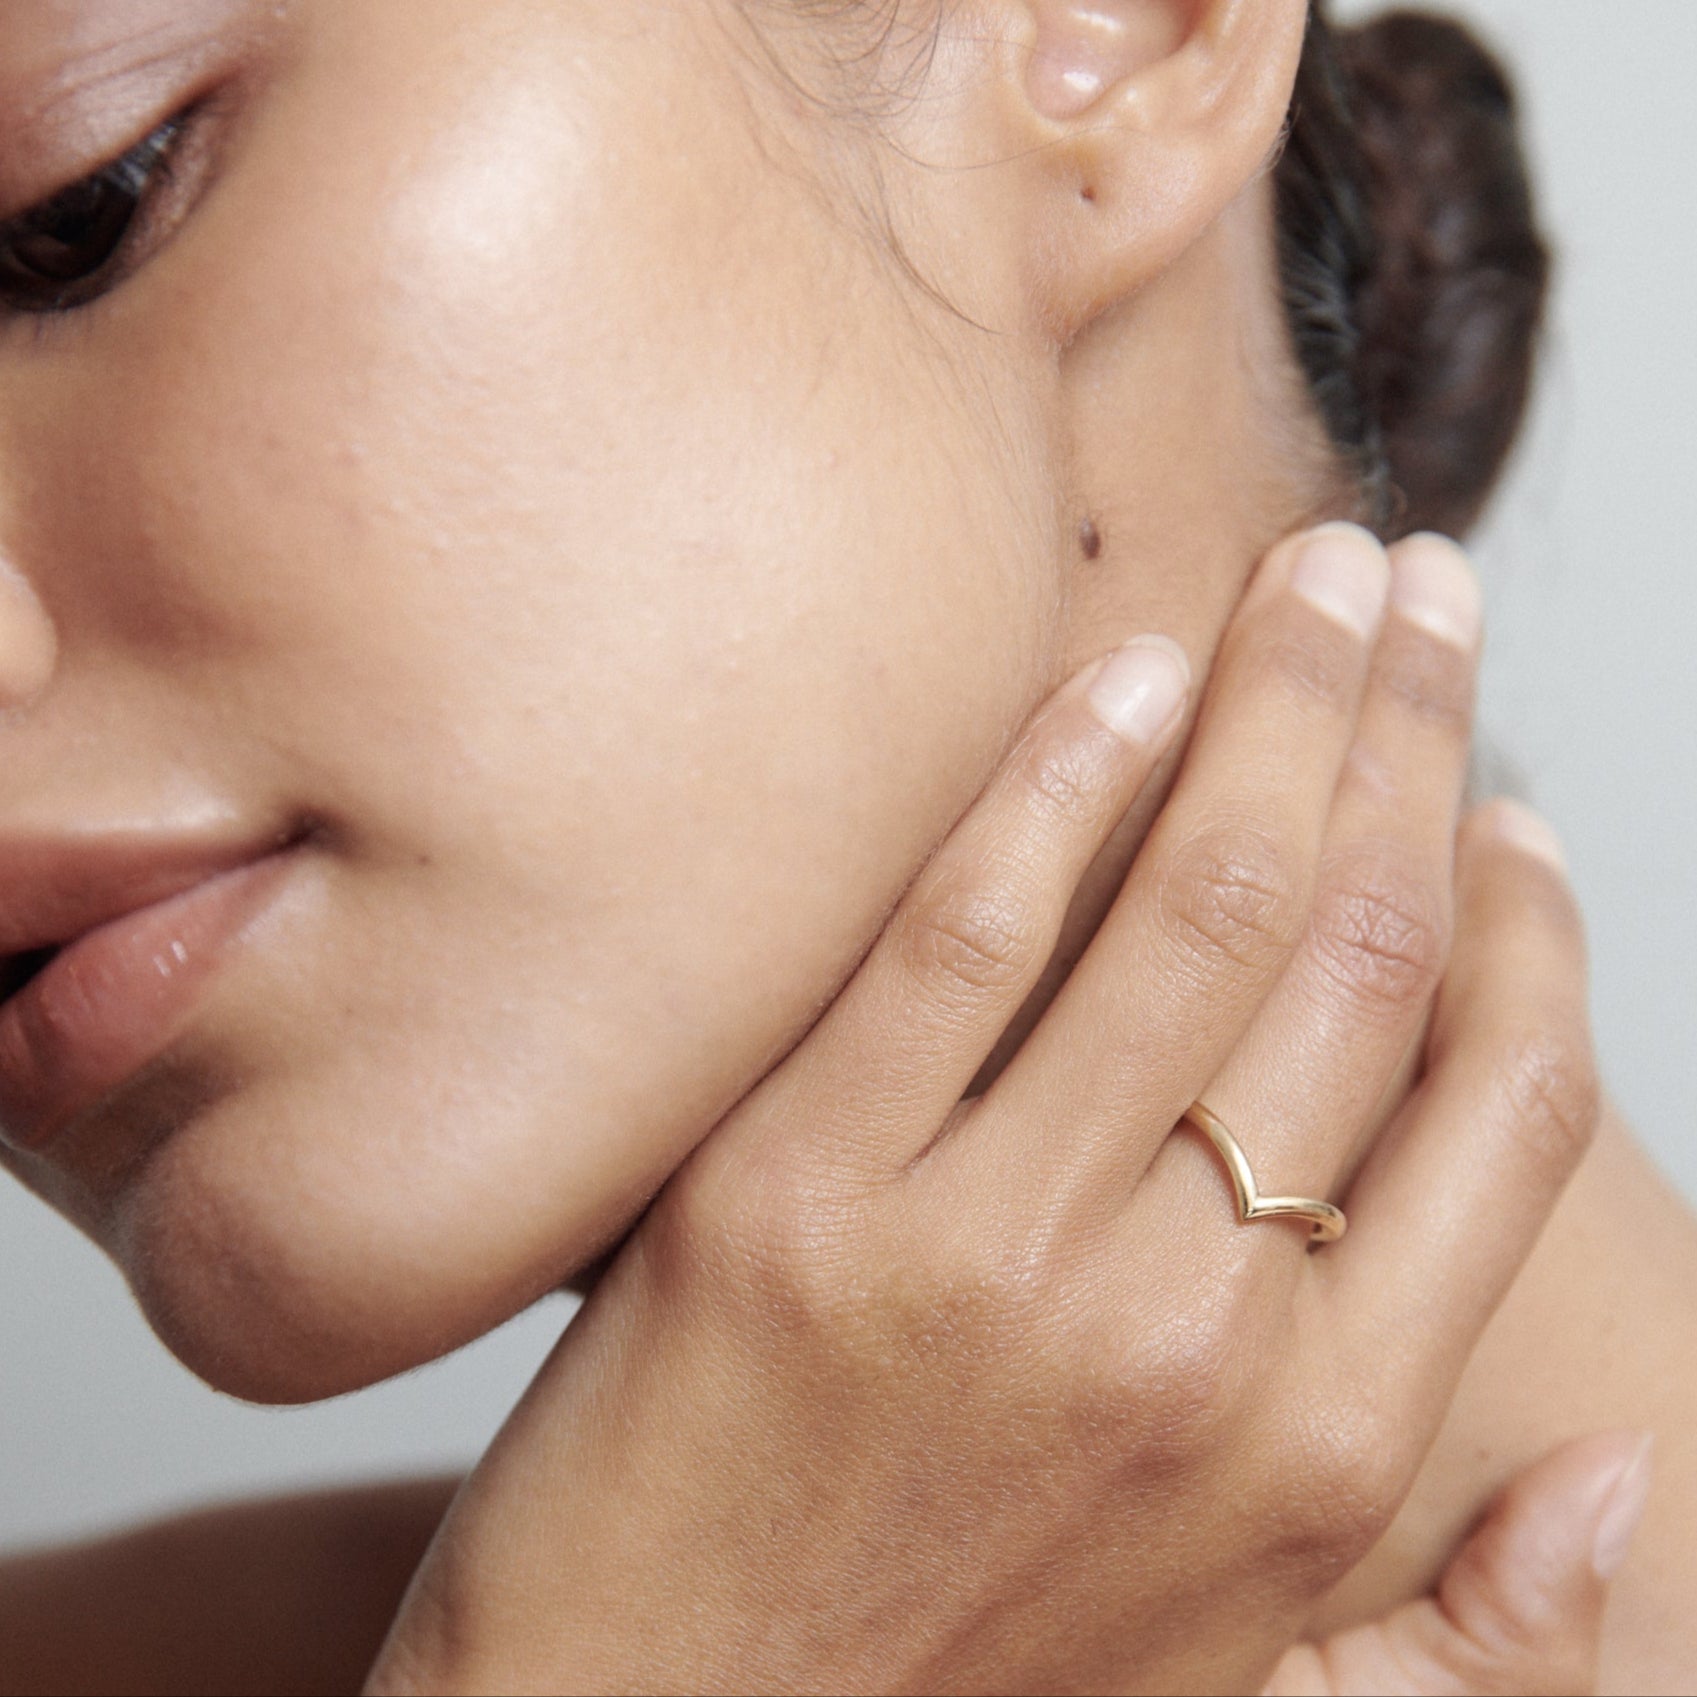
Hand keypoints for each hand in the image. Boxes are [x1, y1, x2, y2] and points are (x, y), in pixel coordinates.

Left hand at [369, 526, 1601, 1694]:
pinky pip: (963, 933)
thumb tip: (1619, 1470)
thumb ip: (1472, 1641)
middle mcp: (1186, 1336)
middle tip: (1422, 593)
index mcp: (1322, 1453)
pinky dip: (1057, 782)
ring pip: (1197, 908)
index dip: (1528, 933)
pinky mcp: (792, 1195)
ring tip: (1317, 578)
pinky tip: (1122, 673)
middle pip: (1358, 953)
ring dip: (1279, 706)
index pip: (1499, 1118)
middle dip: (1412, 735)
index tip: (1511, 810)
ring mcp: (984, 1254)